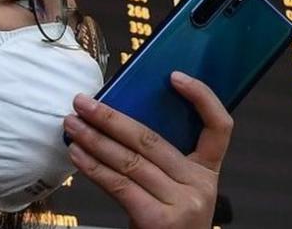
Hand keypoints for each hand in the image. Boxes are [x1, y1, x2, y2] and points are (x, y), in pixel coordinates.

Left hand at [63, 71, 233, 228]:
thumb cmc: (169, 226)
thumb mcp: (178, 192)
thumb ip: (164, 162)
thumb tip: (119, 123)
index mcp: (208, 173)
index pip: (220, 126)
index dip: (202, 96)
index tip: (174, 77)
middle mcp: (200, 186)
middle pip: (152, 140)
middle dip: (111, 117)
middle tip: (83, 102)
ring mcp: (182, 204)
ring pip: (130, 160)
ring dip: (94, 139)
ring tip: (72, 125)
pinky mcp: (159, 220)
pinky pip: (119, 184)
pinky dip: (93, 167)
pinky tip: (77, 154)